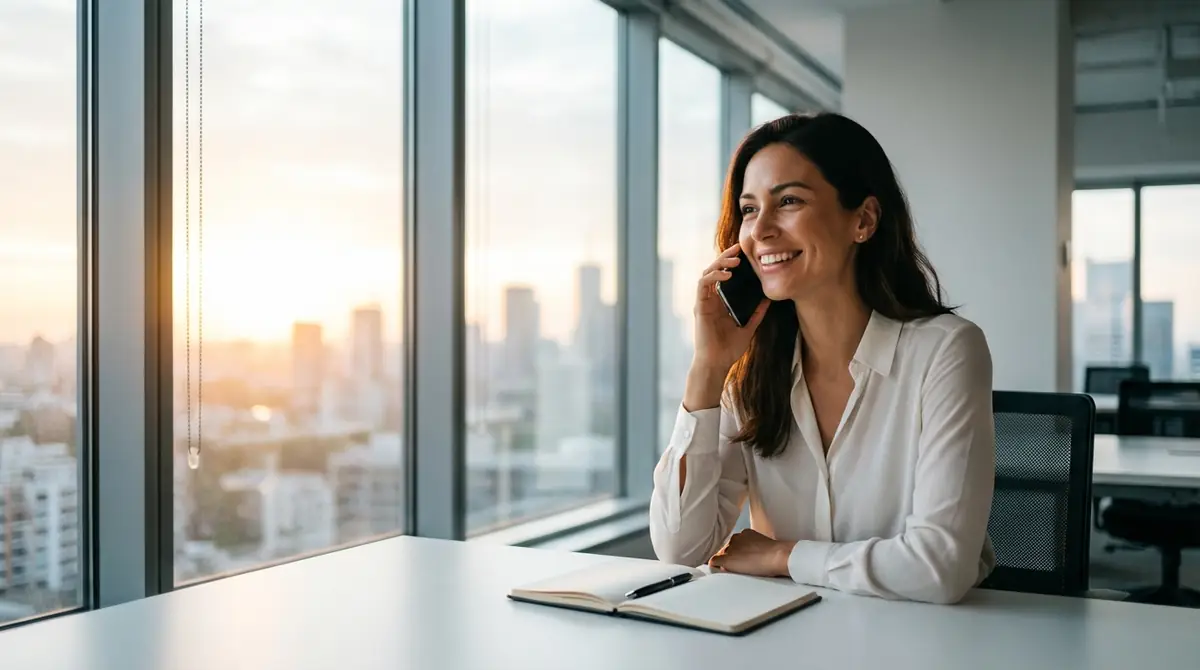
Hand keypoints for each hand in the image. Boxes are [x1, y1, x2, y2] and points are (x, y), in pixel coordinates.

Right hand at [691, 243, 769, 375]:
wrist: (716, 363)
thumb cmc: (729, 349)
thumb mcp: (749, 328)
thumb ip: (757, 314)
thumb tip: (768, 300)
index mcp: (720, 302)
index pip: (723, 276)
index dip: (731, 263)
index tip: (744, 253)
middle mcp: (710, 299)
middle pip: (714, 270)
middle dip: (725, 257)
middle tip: (739, 248)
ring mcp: (704, 302)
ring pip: (707, 273)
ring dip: (719, 263)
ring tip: (734, 259)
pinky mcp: (700, 307)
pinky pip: (703, 285)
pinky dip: (714, 277)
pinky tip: (727, 275)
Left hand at [707, 529, 792, 577]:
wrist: (777, 556)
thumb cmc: (777, 554)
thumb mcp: (764, 547)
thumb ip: (755, 549)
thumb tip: (755, 558)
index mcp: (745, 534)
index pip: (735, 544)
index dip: (736, 554)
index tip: (742, 561)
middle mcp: (735, 538)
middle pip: (726, 550)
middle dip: (730, 558)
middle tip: (739, 569)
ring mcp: (730, 548)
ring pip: (720, 556)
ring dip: (724, 564)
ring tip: (733, 573)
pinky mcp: (726, 558)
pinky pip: (713, 562)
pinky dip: (715, 568)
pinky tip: (719, 574)